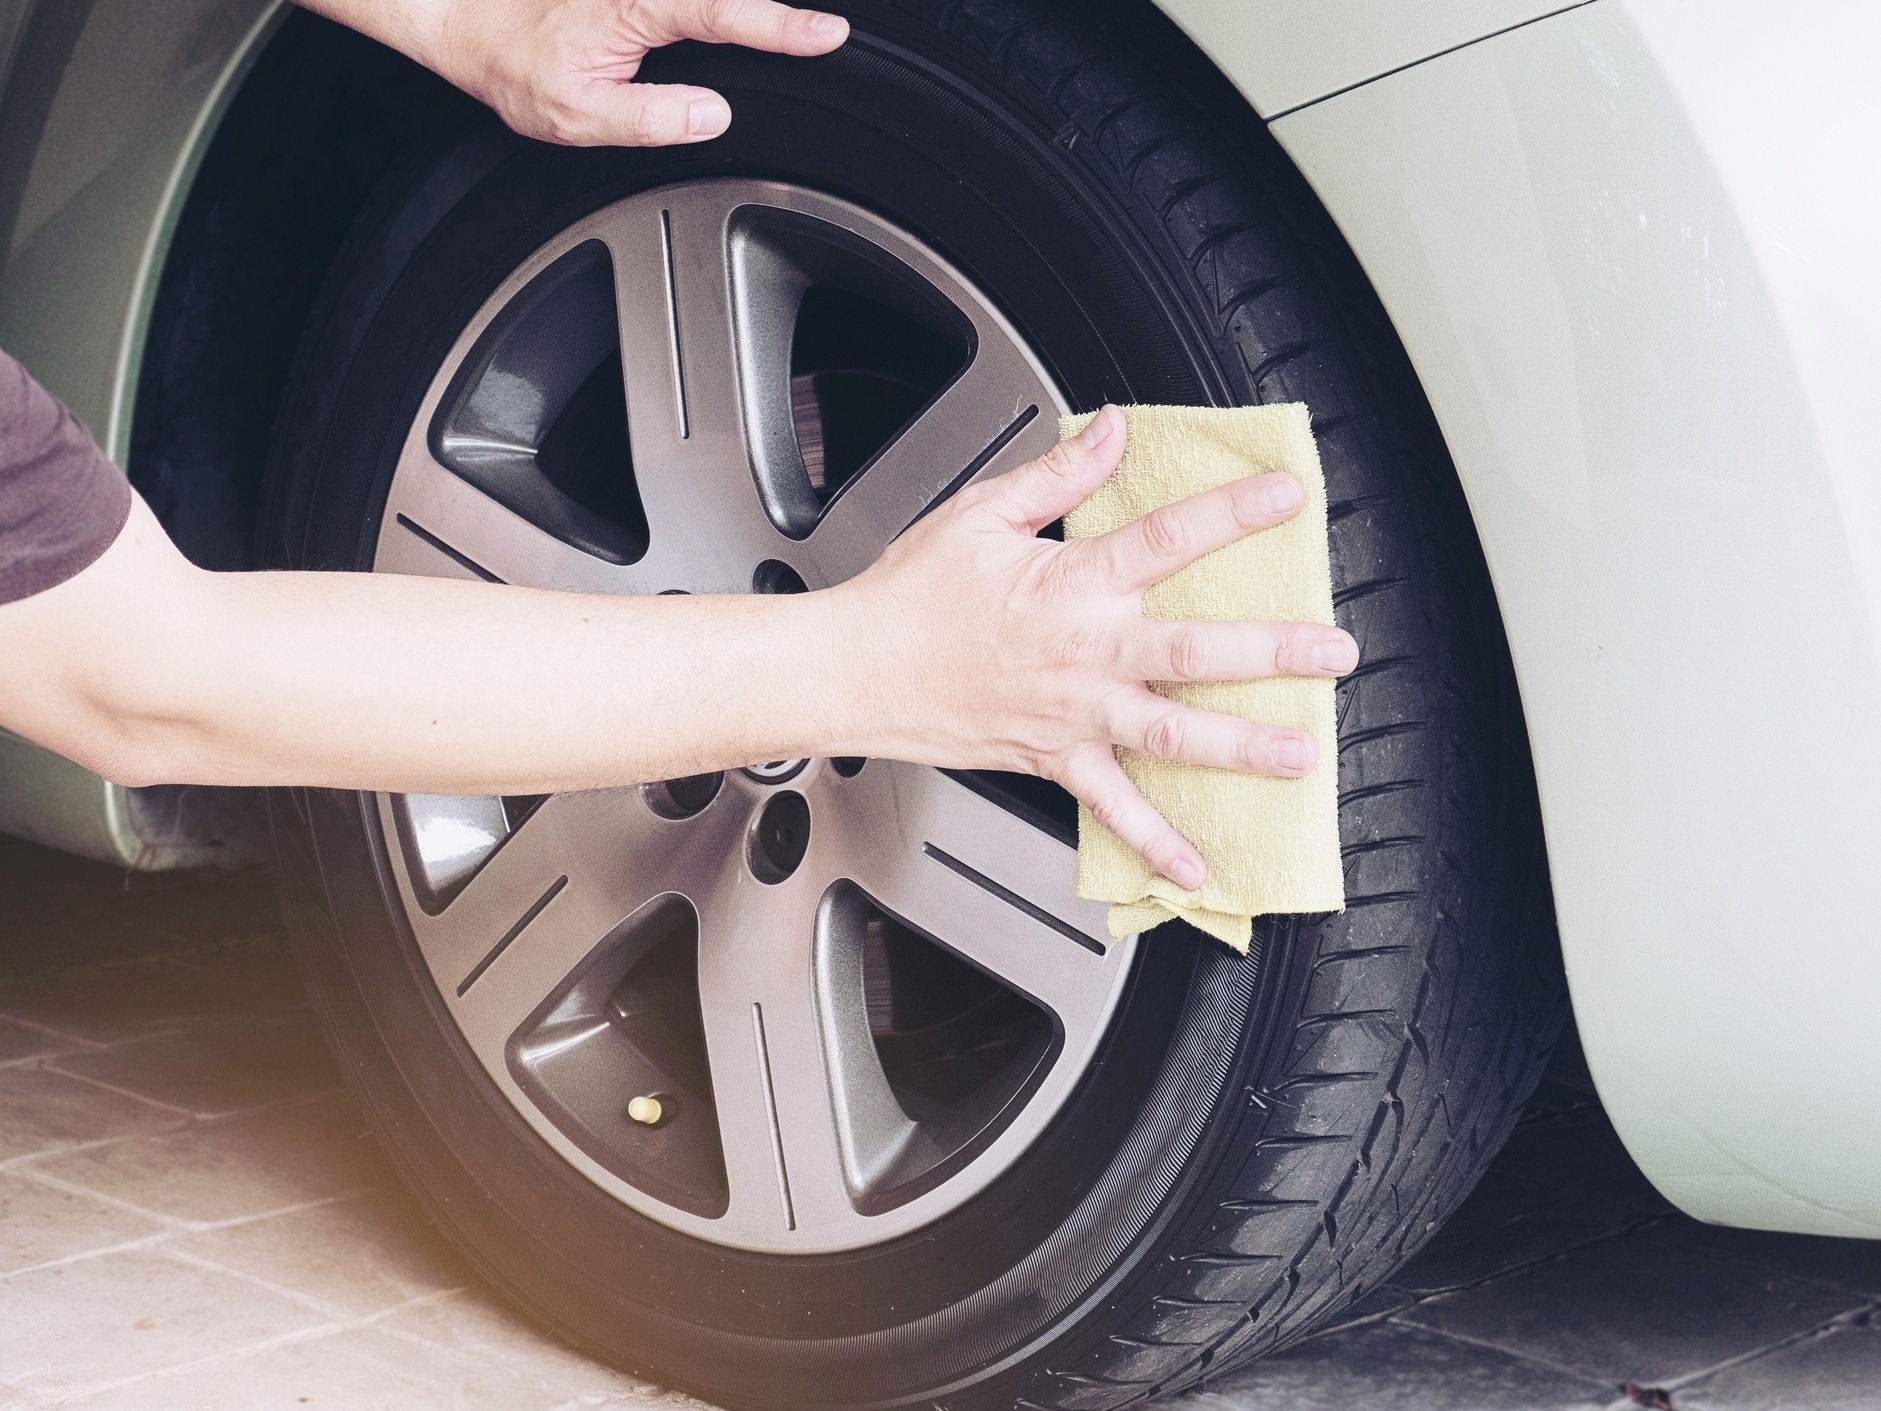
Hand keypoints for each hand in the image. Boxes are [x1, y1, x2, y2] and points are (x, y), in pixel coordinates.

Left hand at [303, 0, 848, 146]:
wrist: (467, 18)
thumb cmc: (513, 65)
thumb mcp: (575, 115)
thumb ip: (650, 117)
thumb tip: (714, 114)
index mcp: (635, 9)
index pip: (723, 14)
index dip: (780, 27)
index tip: (827, 36)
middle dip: (776, 11)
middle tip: (828, 30)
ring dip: (748, 10)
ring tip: (799, 30)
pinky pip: (691, 0)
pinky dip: (723, 10)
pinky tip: (750, 23)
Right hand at [832, 405, 1359, 889]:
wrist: (853, 670)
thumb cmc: (909, 596)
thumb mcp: (981, 515)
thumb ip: (1057, 477)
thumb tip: (1112, 430)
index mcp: (1069, 584)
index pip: (1166, 540)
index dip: (1231, 514)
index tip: (1288, 496)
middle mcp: (1083, 653)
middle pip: (1194, 649)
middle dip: (1273, 650)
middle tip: (1335, 651)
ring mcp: (1073, 714)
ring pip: (1170, 732)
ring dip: (1241, 745)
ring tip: (1300, 755)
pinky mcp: (1053, 757)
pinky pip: (1111, 806)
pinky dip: (1154, 841)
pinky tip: (1197, 866)